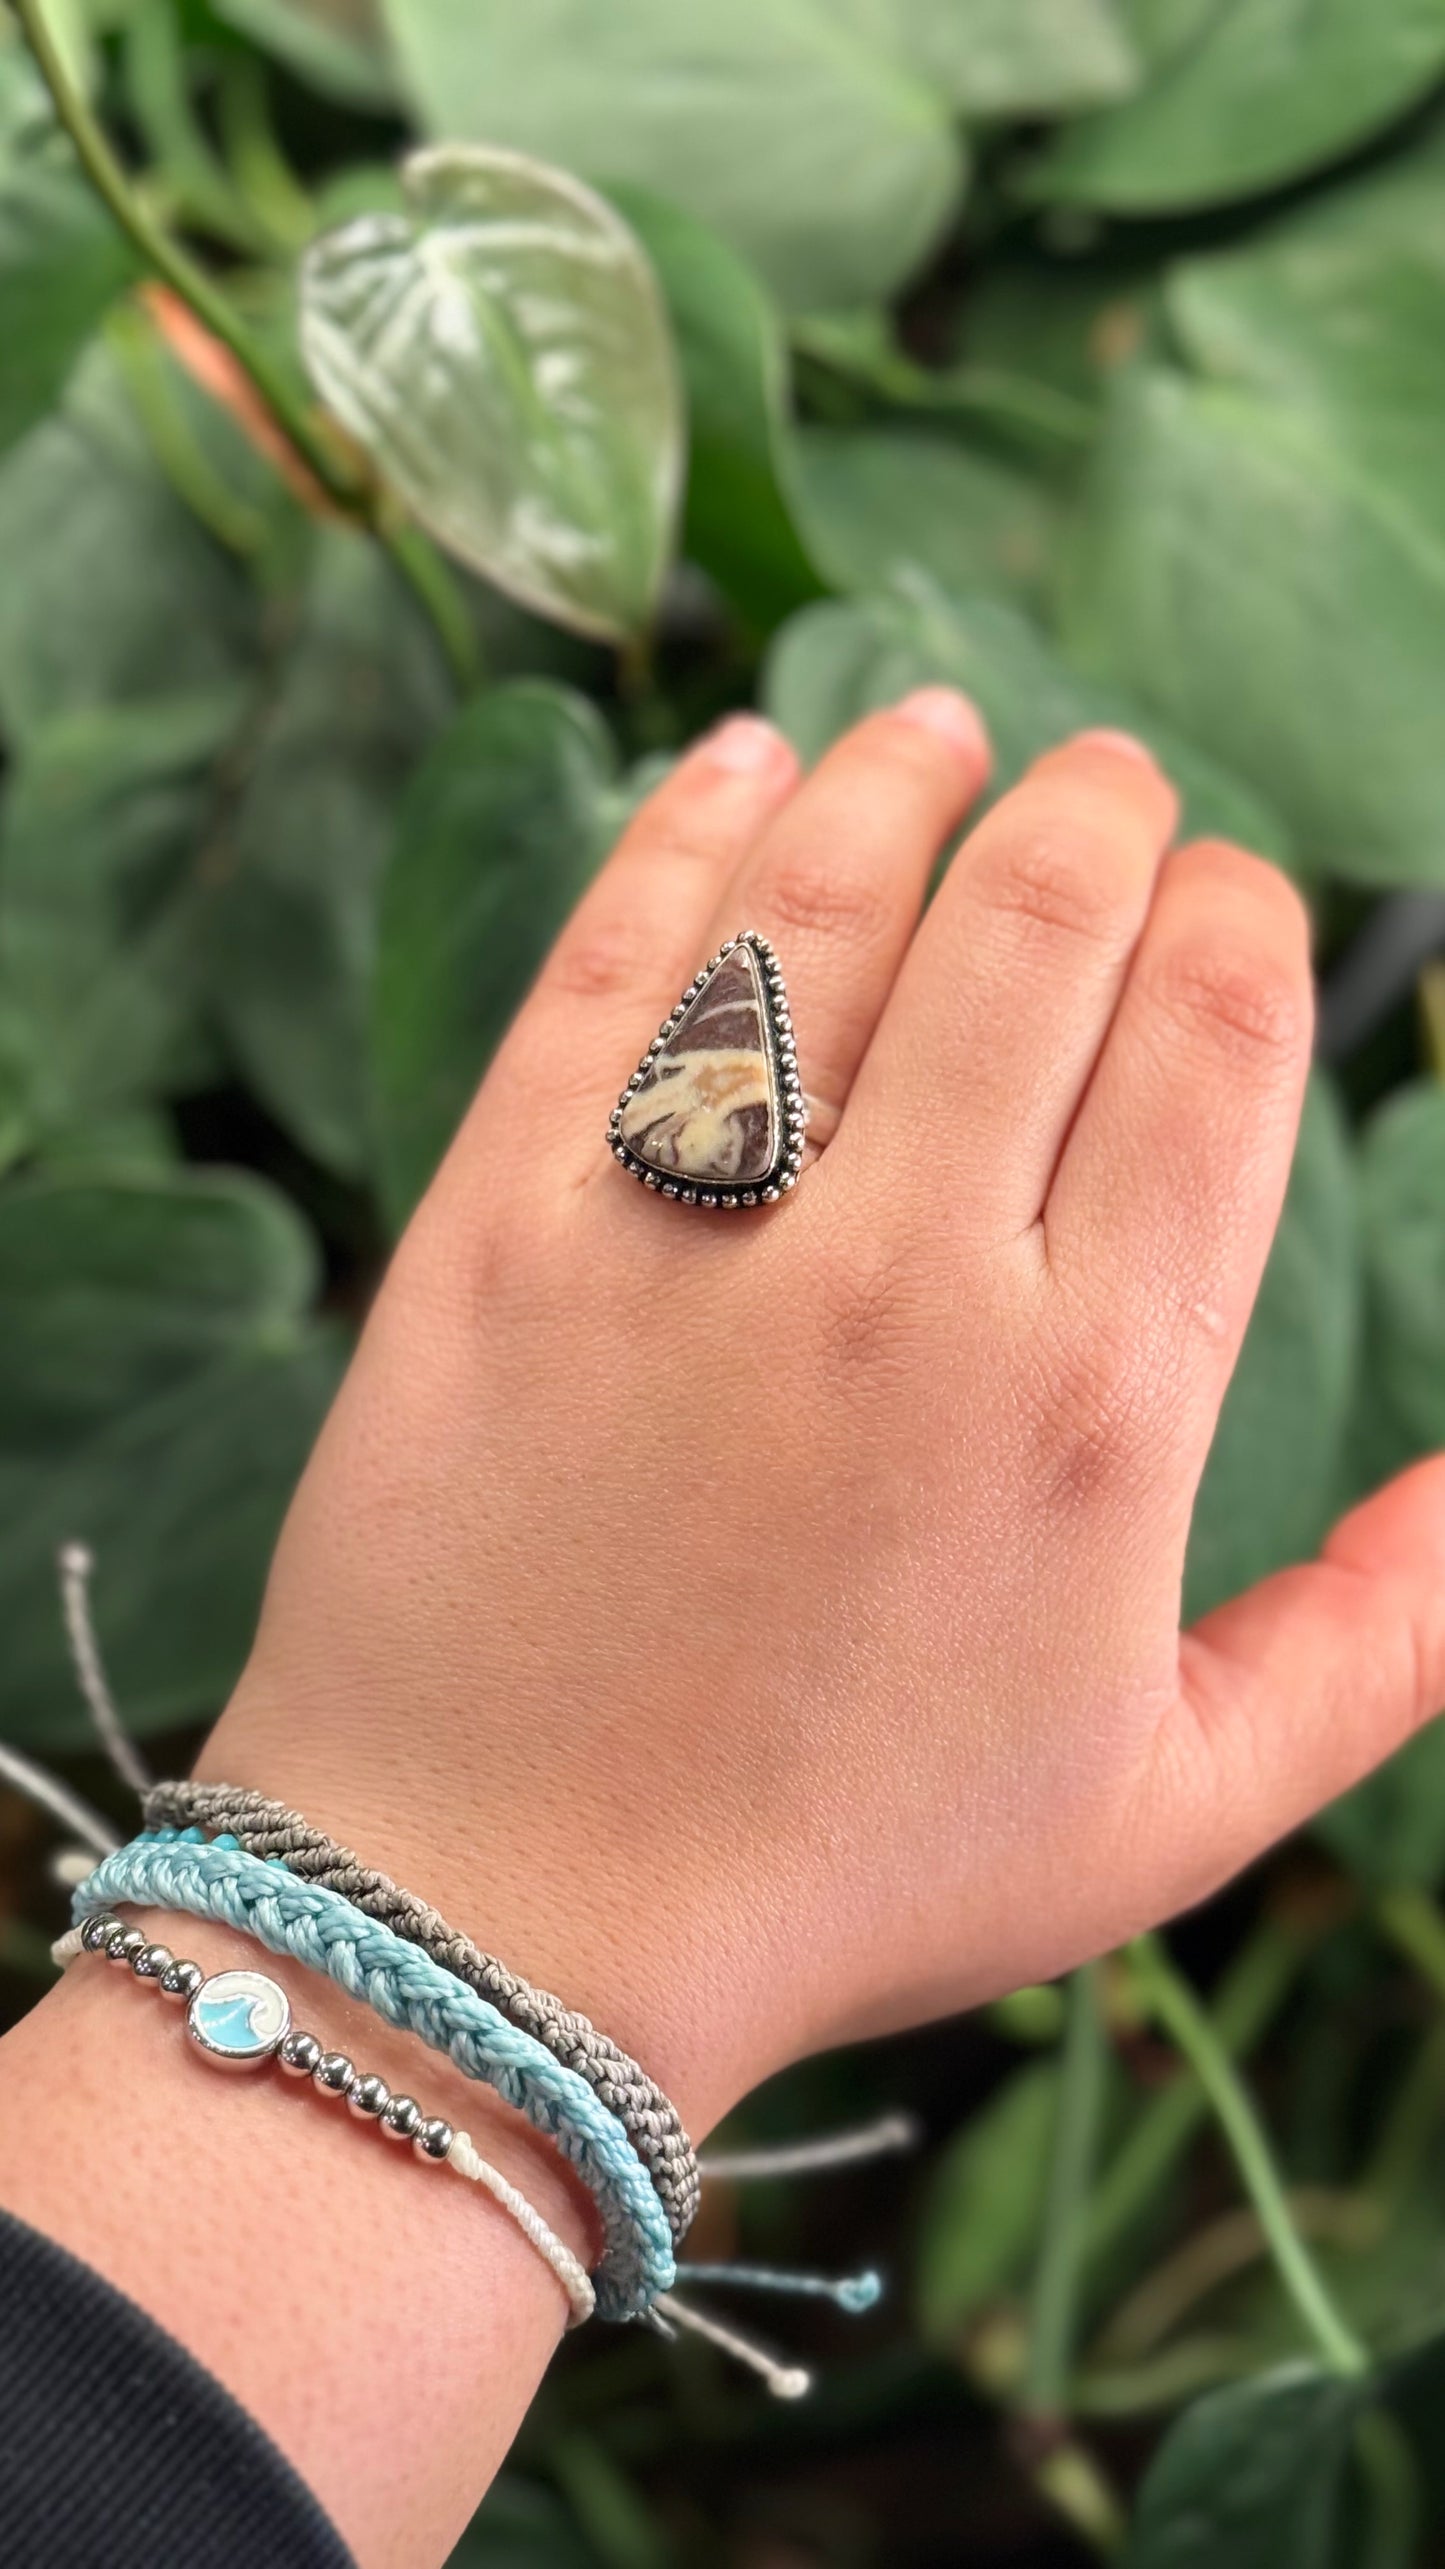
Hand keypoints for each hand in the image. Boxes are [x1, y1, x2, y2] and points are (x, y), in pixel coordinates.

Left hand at [215, 694, 1444, 2138]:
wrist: (496, 1930)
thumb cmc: (846, 1877)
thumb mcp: (1170, 1807)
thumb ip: (1377, 1640)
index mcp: (1097, 1399)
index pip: (1213, 1030)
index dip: (1236, 914)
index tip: (1222, 906)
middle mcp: (904, 1278)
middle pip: (1042, 919)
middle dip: (1100, 812)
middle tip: (1101, 790)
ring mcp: (683, 1235)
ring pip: (826, 901)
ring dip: (901, 777)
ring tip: (938, 732)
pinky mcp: (497, 1221)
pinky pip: (605, 968)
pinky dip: (680, 834)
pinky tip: (734, 761)